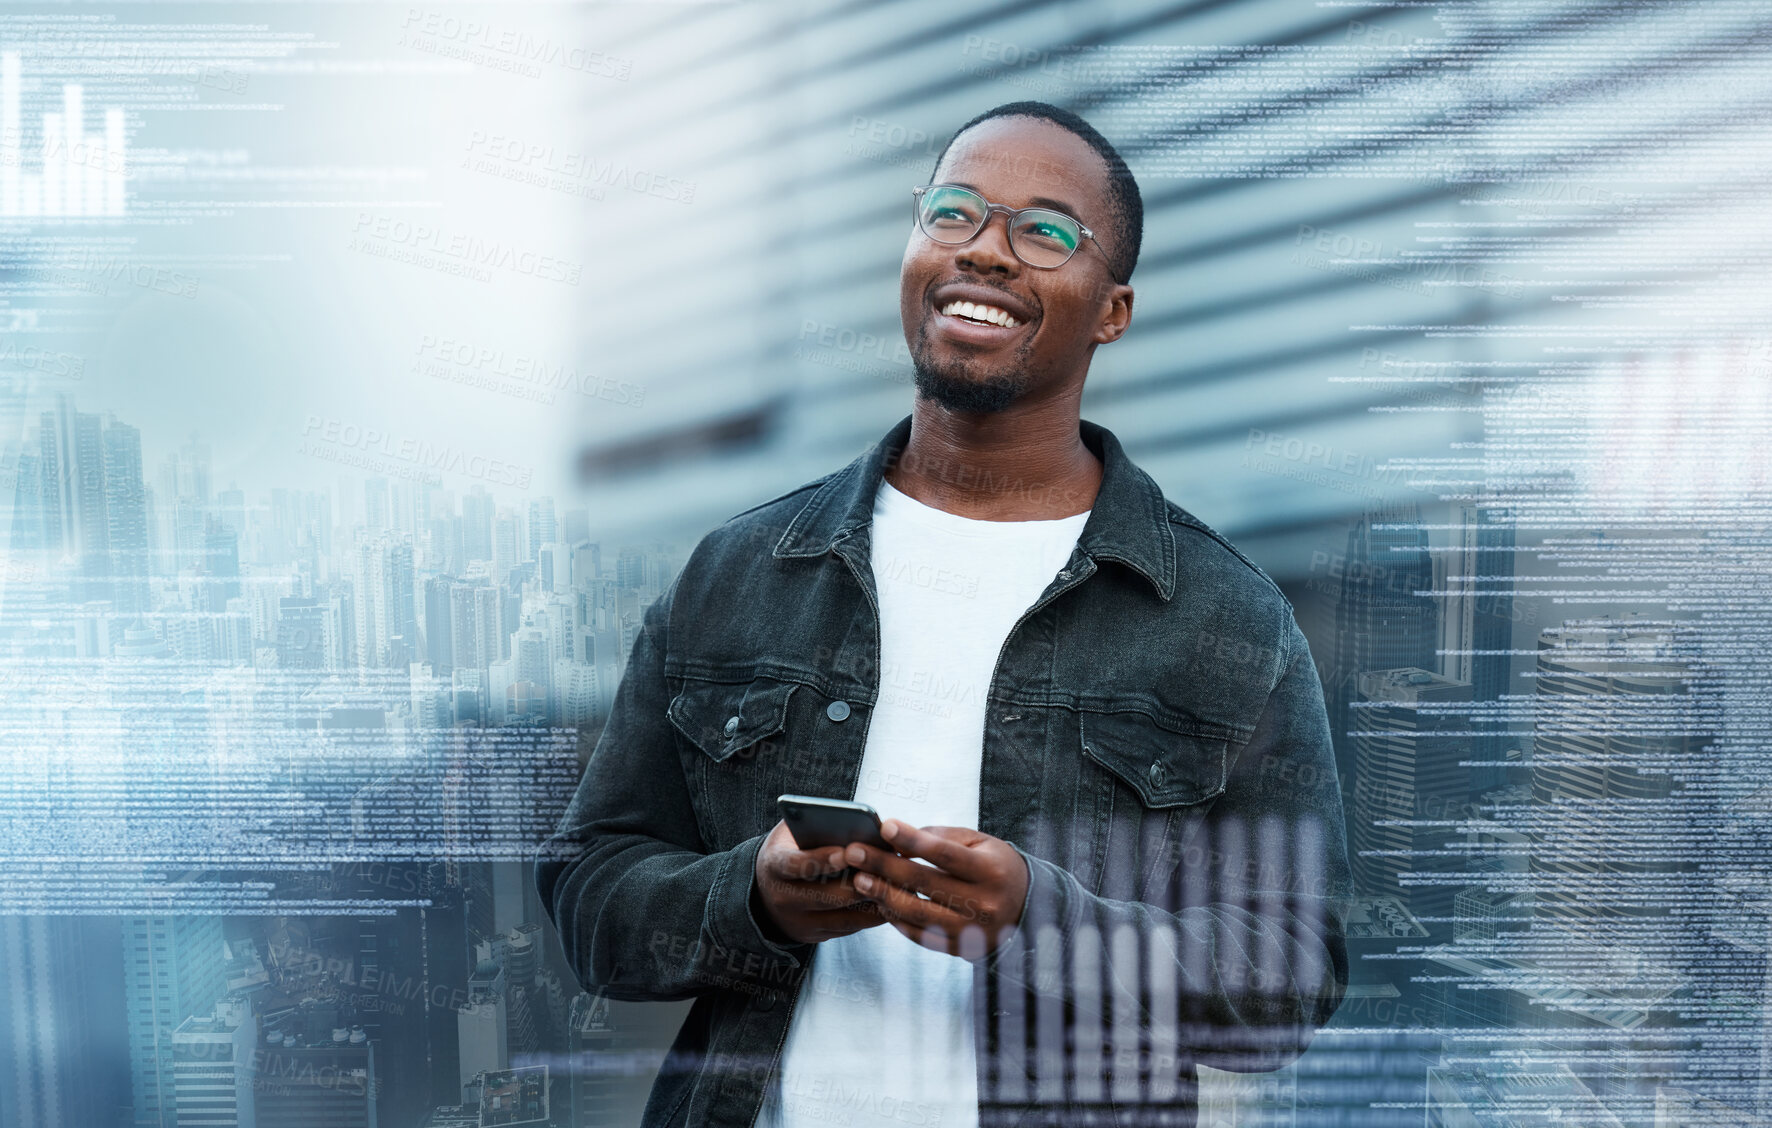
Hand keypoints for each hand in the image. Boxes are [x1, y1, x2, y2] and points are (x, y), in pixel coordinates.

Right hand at [752, 820, 885, 944]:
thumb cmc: (791, 850)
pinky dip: (873, 916)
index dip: (820, 860)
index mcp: (773, 865)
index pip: (795, 864)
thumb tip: (856, 824)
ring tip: (898, 885)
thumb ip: (815, 826)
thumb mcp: (792, 833)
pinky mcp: (816, 936)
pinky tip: (893, 901)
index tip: (846, 852)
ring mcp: (800, 922)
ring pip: (842, 917)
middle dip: (857, 883)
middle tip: (887, 870)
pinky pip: (850, 929)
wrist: (766, 890)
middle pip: (824, 896)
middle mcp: (783, 898)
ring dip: (872, 901)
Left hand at [843, 821, 1028, 957]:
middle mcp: (984, 903)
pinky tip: (881, 903)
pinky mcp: (961, 949)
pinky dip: (897, 920)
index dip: (913, 841)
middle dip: (884, 867)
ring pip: (917, 914)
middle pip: (924, 884)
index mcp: (991, 870)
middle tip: (854, 854)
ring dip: (883, 896)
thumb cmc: (996, 866)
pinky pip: (920, 936)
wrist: (1028, 907)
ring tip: (861, 880)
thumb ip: (941, 838)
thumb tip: (898, 839)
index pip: (945, 854)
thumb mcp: (980, 843)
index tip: (885, 826)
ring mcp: (972, 931)